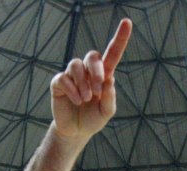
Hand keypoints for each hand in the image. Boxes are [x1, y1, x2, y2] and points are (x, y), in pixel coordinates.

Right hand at [50, 18, 131, 141]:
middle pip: (92, 56)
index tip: (127, 22)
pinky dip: (72, 90)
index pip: (112, 53)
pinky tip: (77, 101)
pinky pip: (63, 78)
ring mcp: (72, 76)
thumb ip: (110, 98)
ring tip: (86, 99)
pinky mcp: (59, 83)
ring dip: (83, 83)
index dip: (120, 38)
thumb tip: (109, 79)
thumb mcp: (106, 112)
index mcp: (102, 75)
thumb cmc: (93, 119)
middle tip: (98, 90)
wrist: (75, 132)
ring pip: (76, 65)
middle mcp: (87, 71)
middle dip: (96, 71)